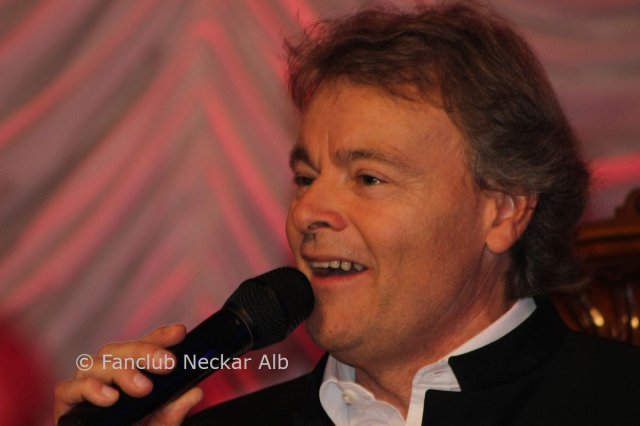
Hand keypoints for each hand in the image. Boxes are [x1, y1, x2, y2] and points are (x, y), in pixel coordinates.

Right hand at [53, 324, 203, 424]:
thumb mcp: (159, 425)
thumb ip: (173, 412)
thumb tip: (195, 392)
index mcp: (134, 371)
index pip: (147, 345)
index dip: (162, 336)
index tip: (180, 333)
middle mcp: (109, 373)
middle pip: (123, 350)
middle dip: (147, 352)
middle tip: (168, 364)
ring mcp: (86, 384)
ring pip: (98, 363)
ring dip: (122, 372)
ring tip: (143, 388)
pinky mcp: (66, 402)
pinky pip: (69, 388)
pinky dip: (89, 389)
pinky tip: (110, 397)